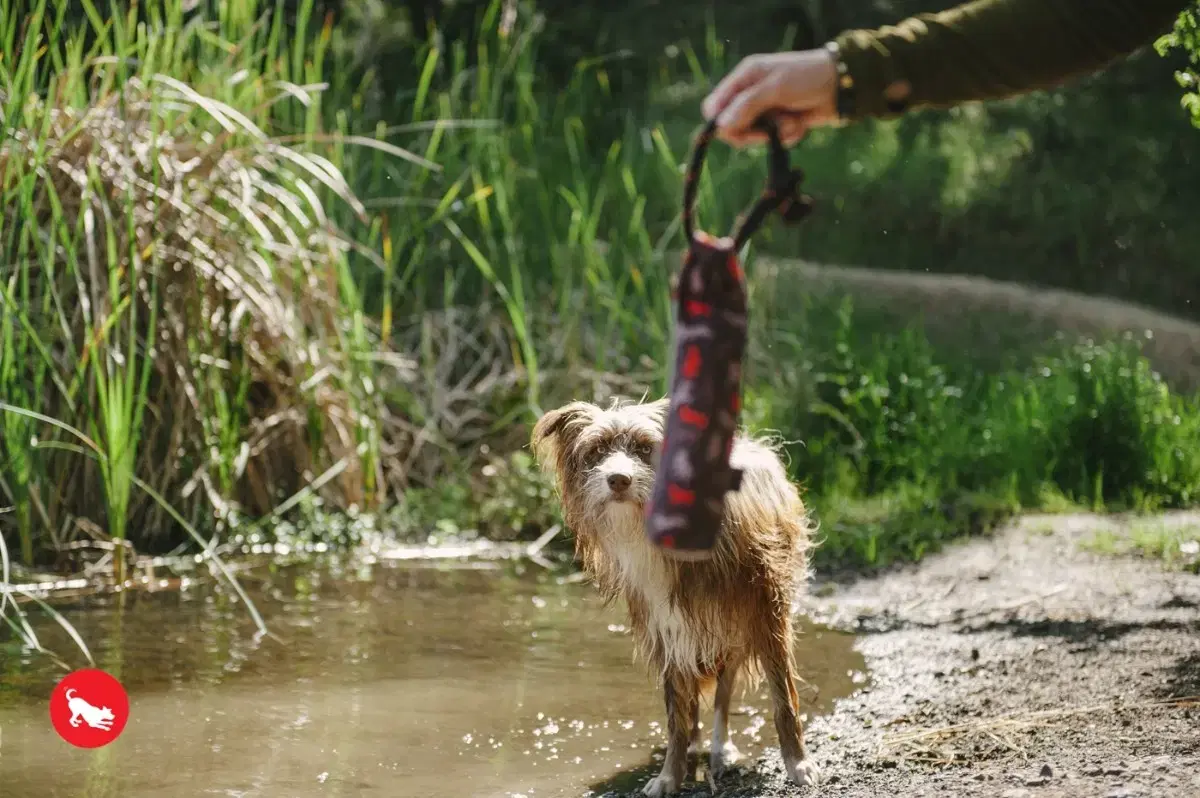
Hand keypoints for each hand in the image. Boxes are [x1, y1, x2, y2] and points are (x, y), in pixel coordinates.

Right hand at [701, 49, 839, 147]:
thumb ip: (748, 105)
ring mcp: (766, 110)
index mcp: (744, 78)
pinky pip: (774, 140)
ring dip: (775, 133)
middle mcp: (750, 94)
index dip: (720, 122)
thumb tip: (721, 126)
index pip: (714, 106)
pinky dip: (788, 135)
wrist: (841, 86)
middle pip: (732, 127)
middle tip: (768, 132)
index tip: (735, 131)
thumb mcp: (776, 87)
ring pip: (754, 137)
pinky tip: (802, 123)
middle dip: (752, 133)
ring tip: (793, 120)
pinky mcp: (780, 124)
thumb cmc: (807, 77)